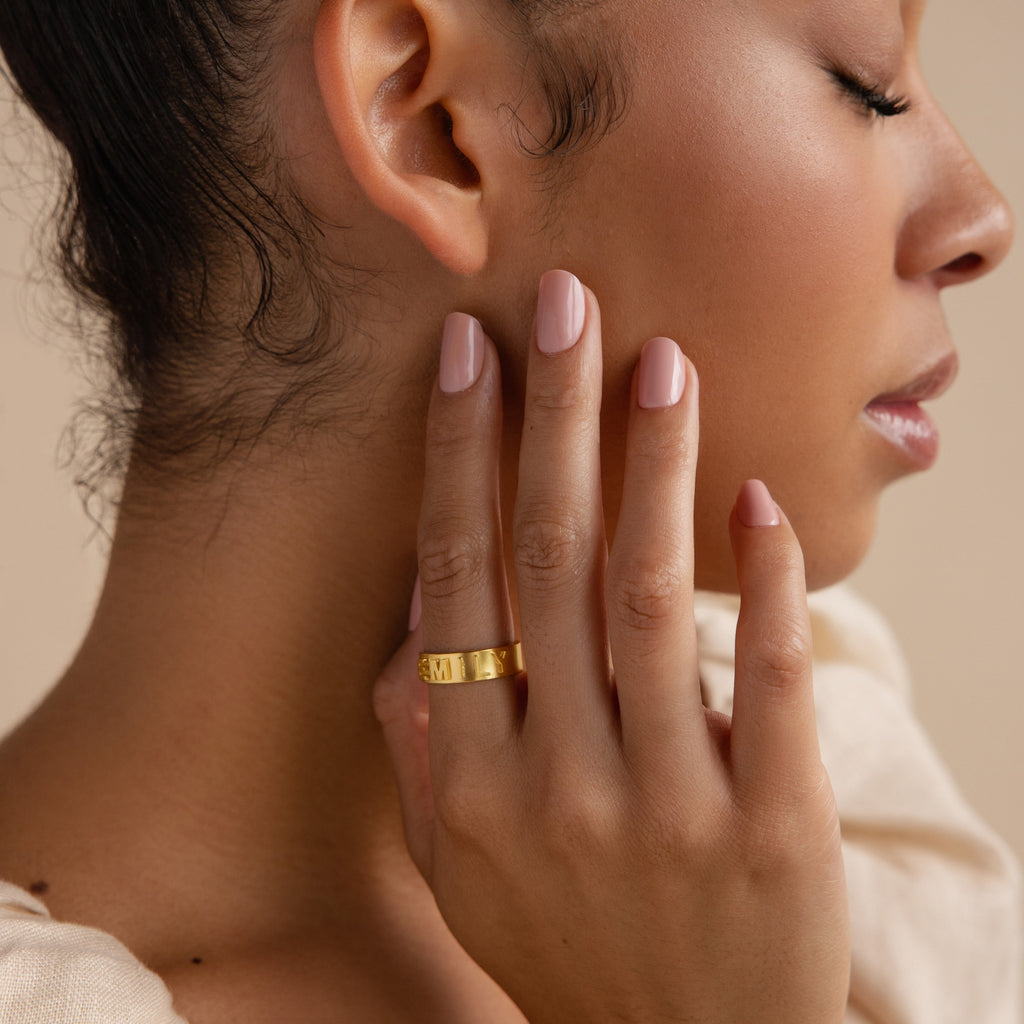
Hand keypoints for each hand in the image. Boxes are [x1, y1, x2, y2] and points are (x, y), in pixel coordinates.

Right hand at [374, 272, 849, 1022]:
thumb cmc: (567, 951)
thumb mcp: (457, 874)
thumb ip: (422, 755)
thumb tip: (408, 638)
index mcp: (470, 784)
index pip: (458, 584)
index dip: (459, 459)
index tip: (469, 357)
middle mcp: (557, 781)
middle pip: (547, 561)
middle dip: (551, 418)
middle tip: (566, 306)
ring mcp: (667, 805)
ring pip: (649, 597)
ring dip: (654, 465)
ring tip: (661, 362)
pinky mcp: (771, 826)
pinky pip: (764, 678)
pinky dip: (760, 580)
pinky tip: (756, 496)